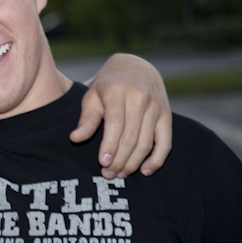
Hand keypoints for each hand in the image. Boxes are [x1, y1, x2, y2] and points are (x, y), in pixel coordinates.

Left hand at [70, 53, 171, 178]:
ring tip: (119, 174)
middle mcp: (140, 98)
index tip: (102, 163)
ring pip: (146, 143)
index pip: (115, 124)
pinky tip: (144, 171)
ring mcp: (156, 107)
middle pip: (131, 137)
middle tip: (108, 174)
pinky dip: (156, 160)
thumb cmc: (107, 85)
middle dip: (119, 160)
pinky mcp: (167, 116)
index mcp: (117, 92)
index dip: (110, 146)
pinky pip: (165, 143)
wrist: (135, 68)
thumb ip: (86, 118)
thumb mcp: (92, 95)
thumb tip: (74, 139)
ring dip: (133, 163)